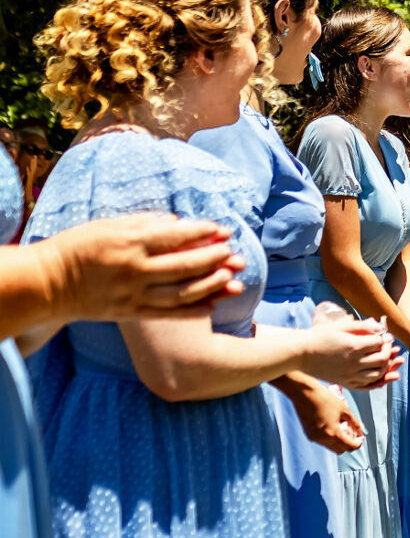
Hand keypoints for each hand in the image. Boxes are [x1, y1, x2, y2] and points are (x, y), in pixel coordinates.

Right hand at [41, 213, 243, 320]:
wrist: (47, 283)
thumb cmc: (78, 246)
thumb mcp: (109, 225)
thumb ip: (145, 223)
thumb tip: (180, 223)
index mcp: (129, 243)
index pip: (176, 236)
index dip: (204, 232)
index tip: (222, 230)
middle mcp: (134, 270)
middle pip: (185, 265)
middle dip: (215, 259)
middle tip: (234, 254)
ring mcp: (133, 294)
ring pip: (182, 292)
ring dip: (212, 286)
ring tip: (233, 279)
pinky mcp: (131, 313)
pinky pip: (168, 314)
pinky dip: (194, 310)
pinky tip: (213, 306)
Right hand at [288, 380, 365, 454]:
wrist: (304, 393)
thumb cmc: (323, 398)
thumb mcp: (344, 409)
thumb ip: (354, 422)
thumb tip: (360, 430)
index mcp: (333, 433)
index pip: (350, 446)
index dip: (358, 442)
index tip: (361, 437)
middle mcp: (323, 439)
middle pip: (341, 450)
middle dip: (349, 444)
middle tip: (354, 434)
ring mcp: (315, 438)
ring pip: (331, 447)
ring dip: (339, 441)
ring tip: (343, 428)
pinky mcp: (308, 435)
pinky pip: (323, 441)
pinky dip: (330, 438)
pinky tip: (332, 426)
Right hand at [301, 321, 400, 388]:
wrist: (301, 353)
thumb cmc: (320, 336)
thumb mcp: (341, 326)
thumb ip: (362, 326)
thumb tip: (380, 327)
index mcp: (354, 346)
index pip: (379, 344)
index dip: (385, 339)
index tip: (386, 336)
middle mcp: (354, 363)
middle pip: (382, 360)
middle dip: (389, 352)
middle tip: (389, 346)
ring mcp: (350, 375)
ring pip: (377, 375)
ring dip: (387, 368)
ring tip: (392, 360)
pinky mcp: (345, 382)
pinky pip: (367, 386)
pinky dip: (378, 382)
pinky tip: (386, 377)